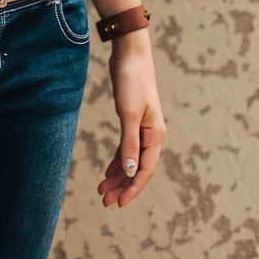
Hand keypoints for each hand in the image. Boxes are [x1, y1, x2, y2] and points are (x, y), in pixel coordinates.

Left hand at [98, 31, 166, 207]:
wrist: (130, 55)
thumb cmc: (132, 82)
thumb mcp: (129, 115)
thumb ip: (129, 144)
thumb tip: (130, 171)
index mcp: (155, 135)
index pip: (145, 170)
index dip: (133, 188)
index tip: (119, 203)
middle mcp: (151, 135)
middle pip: (138, 168)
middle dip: (122, 186)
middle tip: (105, 202)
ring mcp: (142, 128)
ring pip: (130, 159)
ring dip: (118, 175)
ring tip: (102, 190)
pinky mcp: (131, 120)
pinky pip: (126, 148)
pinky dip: (117, 160)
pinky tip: (108, 171)